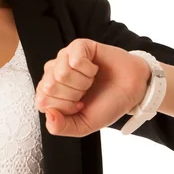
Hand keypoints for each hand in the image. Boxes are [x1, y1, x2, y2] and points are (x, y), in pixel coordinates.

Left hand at [34, 39, 151, 137]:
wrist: (132, 91)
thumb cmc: (106, 104)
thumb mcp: (82, 125)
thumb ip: (60, 127)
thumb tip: (48, 114)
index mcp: (49, 92)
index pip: (42, 102)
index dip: (65, 108)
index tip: (80, 106)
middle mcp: (53, 72)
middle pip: (49, 87)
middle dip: (73, 95)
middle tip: (86, 92)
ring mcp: (64, 57)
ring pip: (61, 73)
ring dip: (83, 82)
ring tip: (91, 81)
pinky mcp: (78, 46)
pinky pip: (75, 59)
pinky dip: (89, 69)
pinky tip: (95, 69)